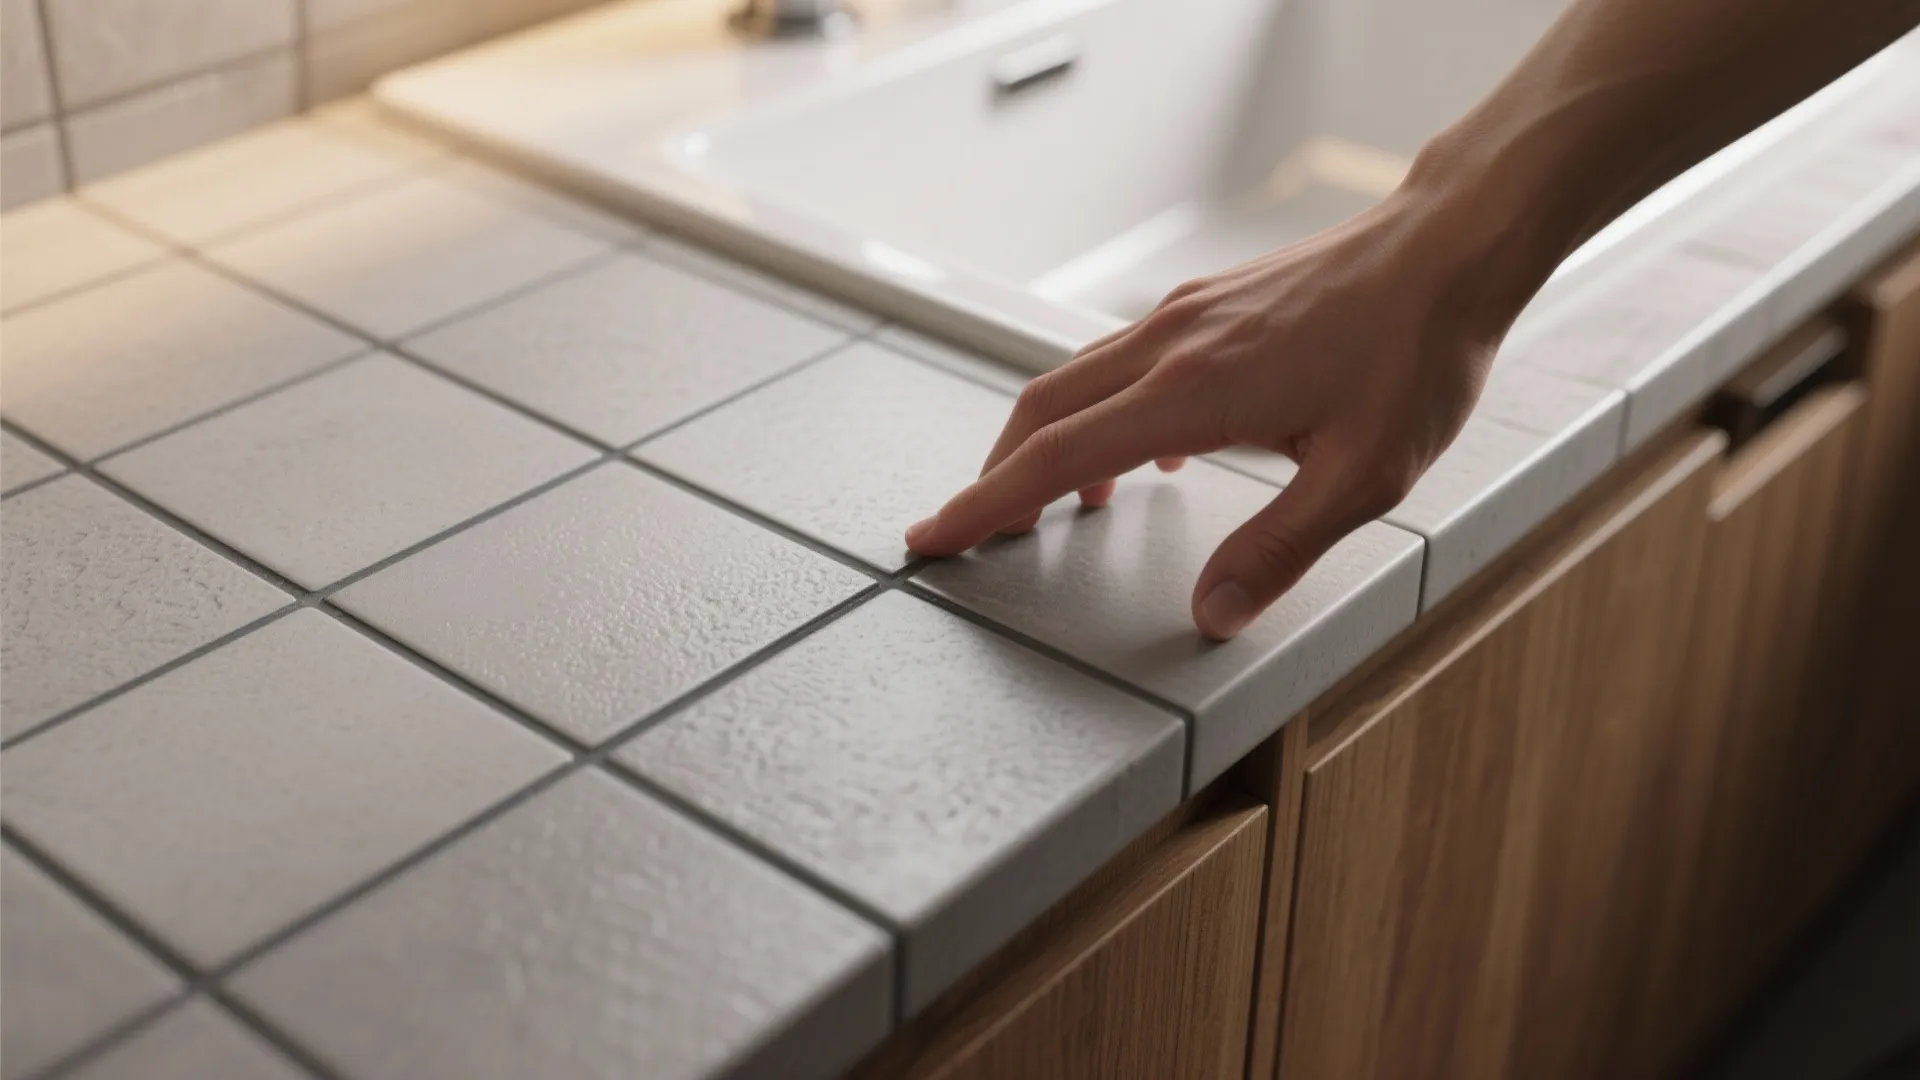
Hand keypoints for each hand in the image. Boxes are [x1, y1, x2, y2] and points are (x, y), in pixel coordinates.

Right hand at [904, 186, 1515, 639]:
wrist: (1448, 248)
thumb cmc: (1416, 353)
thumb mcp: (1363, 476)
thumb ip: (1277, 550)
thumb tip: (1210, 616)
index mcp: (1191, 391)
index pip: (1053, 457)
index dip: (985, 504)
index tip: (933, 537)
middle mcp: (1169, 344)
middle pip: (1039, 411)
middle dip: (993, 477)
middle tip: (971, 531)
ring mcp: (1185, 315)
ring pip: (1073, 380)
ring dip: (1043, 443)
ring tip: (1048, 505)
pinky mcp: (1208, 303)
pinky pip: (1119, 361)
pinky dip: (1097, 412)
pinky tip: (1147, 453)